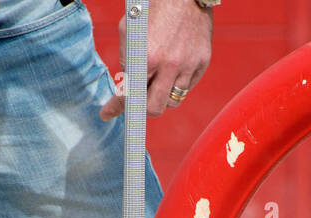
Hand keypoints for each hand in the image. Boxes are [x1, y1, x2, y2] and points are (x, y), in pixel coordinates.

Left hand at [99, 0, 212, 120]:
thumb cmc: (153, 6)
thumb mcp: (129, 29)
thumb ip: (127, 59)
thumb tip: (125, 84)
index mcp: (149, 56)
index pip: (131, 94)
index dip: (117, 107)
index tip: (108, 113)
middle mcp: (171, 65)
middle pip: (155, 108)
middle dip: (143, 108)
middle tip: (137, 102)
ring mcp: (189, 65)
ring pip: (173, 101)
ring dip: (161, 97)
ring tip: (156, 82)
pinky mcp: (202, 62)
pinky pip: (188, 87)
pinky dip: (177, 85)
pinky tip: (171, 71)